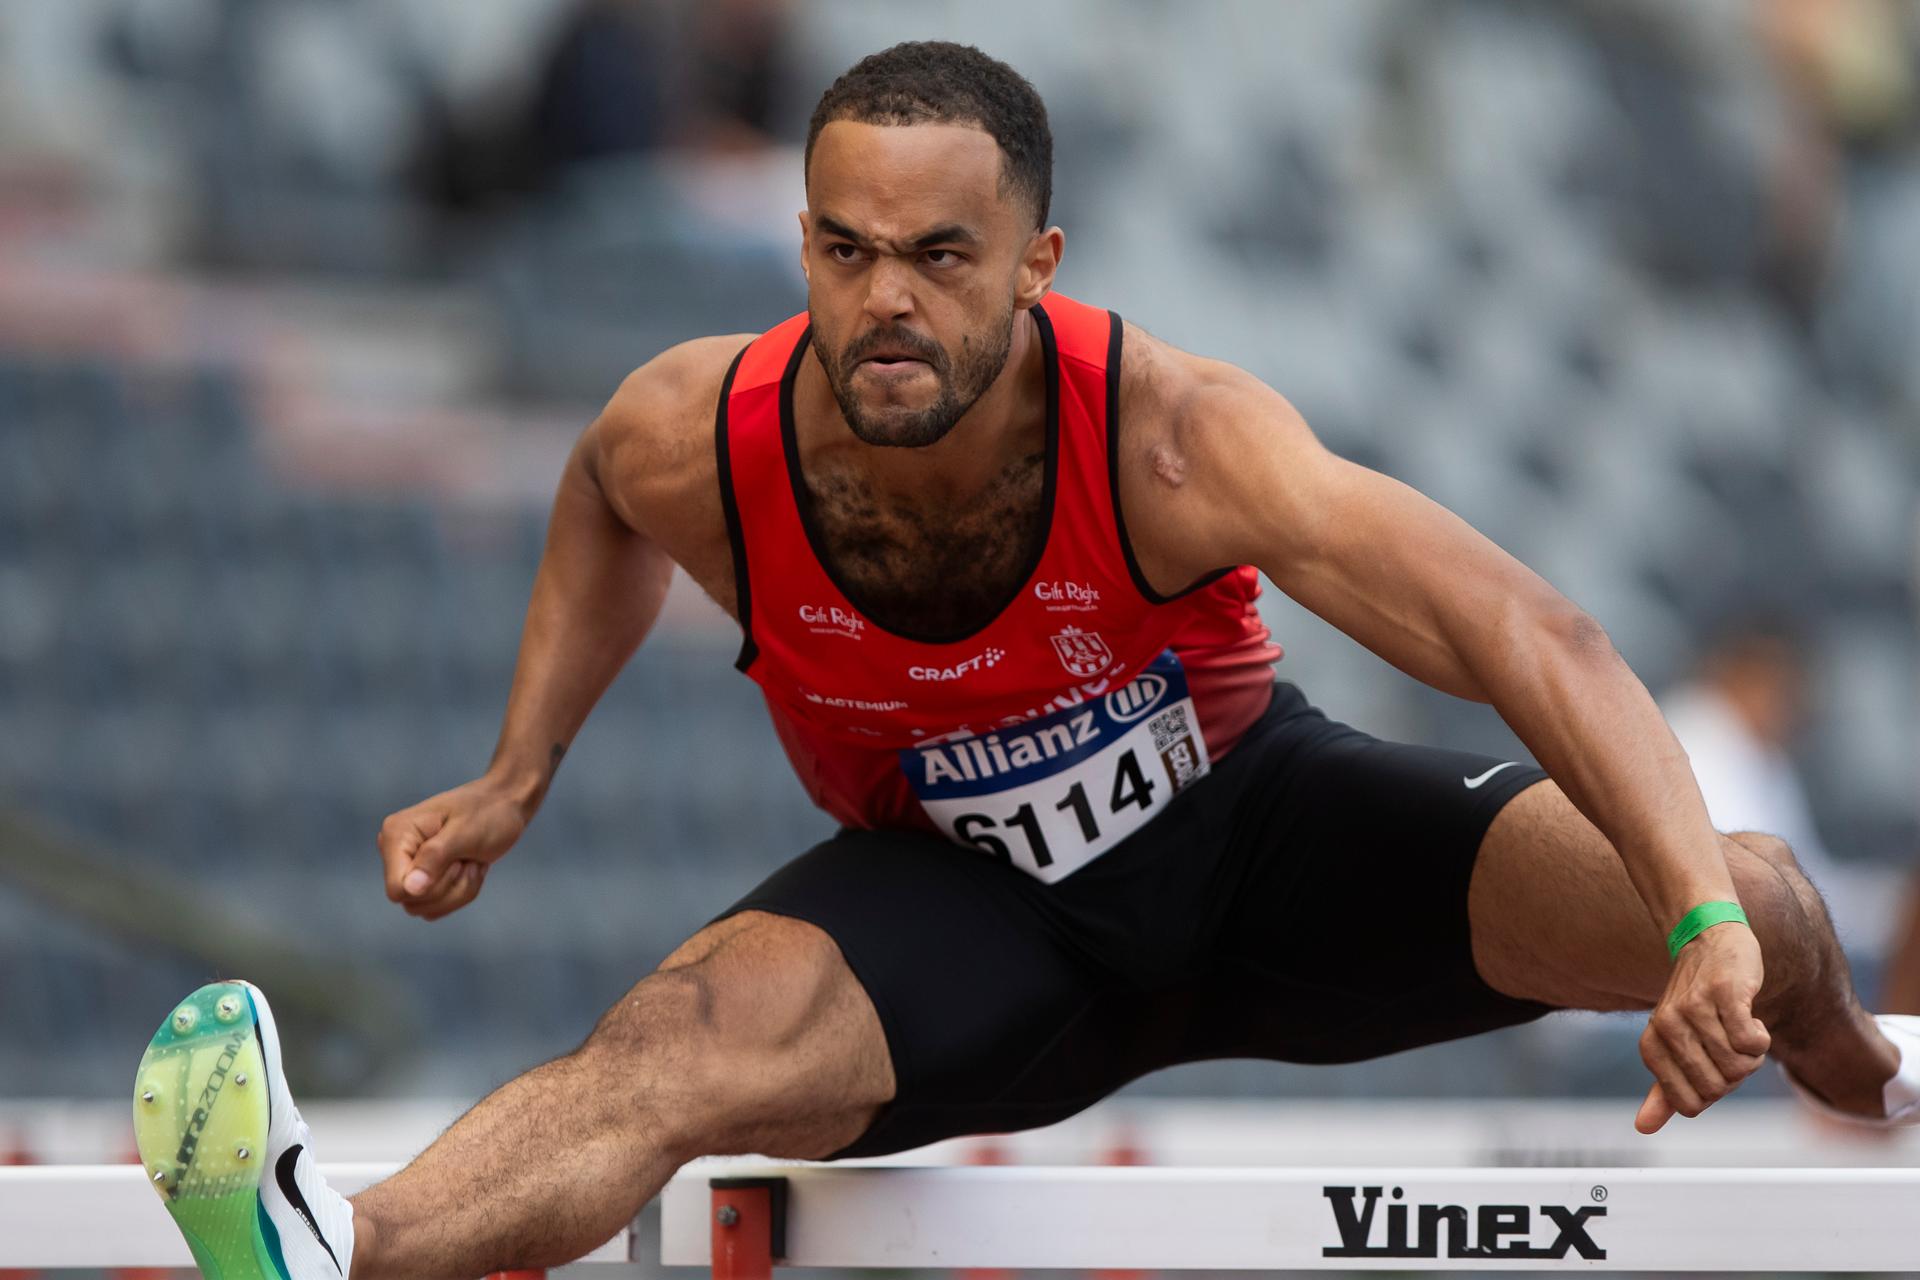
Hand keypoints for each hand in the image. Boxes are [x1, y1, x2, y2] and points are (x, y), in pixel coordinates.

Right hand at [376, 775, 532, 920]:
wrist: (504, 805)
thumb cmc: (486, 812)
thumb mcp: (464, 832)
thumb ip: (435, 858)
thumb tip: (410, 889)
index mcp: (396, 834)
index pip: (397, 889)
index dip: (430, 887)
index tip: (455, 859)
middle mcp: (395, 852)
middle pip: (413, 902)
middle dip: (450, 886)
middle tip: (467, 857)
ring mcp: (409, 868)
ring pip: (427, 908)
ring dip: (459, 890)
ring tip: (469, 861)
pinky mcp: (424, 880)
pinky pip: (438, 908)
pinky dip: (461, 892)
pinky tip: (469, 867)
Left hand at [1636, 922, 1770, 1132]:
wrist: (1709, 940)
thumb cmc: (1696, 1002)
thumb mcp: (1674, 1045)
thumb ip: (1664, 1089)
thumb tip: (1643, 1127)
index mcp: (1651, 1047)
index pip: (1691, 1104)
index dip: (1712, 1090)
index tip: (1710, 1062)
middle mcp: (1665, 1028)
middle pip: (1718, 1088)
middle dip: (1734, 1072)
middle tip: (1727, 1040)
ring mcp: (1693, 1009)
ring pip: (1740, 1067)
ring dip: (1751, 1052)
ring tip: (1736, 1023)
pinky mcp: (1723, 992)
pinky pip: (1753, 1042)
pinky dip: (1760, 1036)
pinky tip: (1748, 1014)